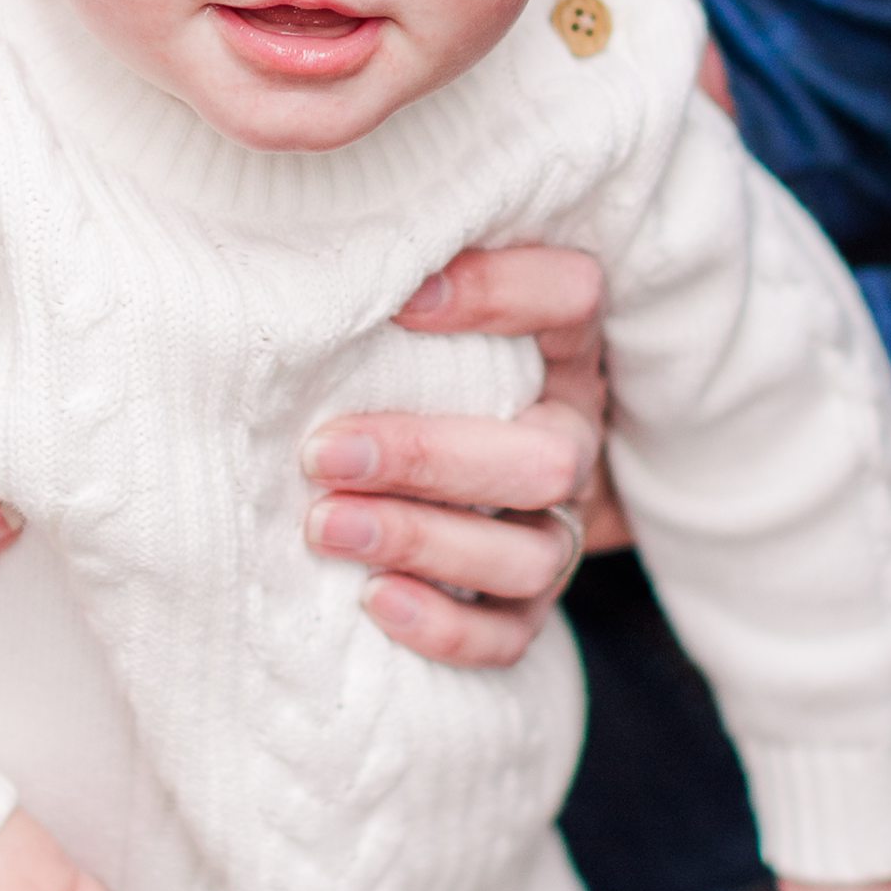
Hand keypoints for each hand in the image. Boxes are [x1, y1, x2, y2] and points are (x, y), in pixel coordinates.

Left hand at [300, 245, 608, 664]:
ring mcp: (558, 530)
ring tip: (324, 528)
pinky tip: (373, 601)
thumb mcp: (424, 313)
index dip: (501, 295)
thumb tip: (316, 254)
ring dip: (422, 541)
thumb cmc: (422, 373)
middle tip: (322, 454)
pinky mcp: (529, 607)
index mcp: (561, 352)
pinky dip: (444, 626)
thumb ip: (399, 278)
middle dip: (427, 458)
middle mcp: (573, 439)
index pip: (571, 299)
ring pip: (528, 555)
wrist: (469, 479)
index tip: (401, 301)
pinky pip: (509, 636)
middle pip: (546, 457)